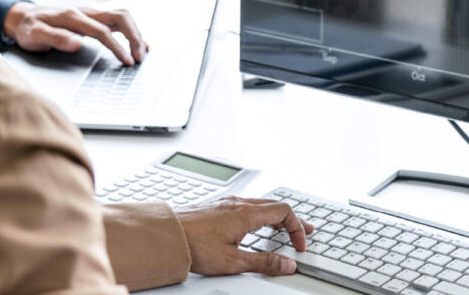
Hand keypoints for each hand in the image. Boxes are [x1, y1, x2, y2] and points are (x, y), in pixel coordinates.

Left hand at [2, 2, 148, 64]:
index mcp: (73, 16)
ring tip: (142, 52)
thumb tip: (77, 43)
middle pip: (120, 17)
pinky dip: (130, 30)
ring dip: (135, 33)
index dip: (117, 46)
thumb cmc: (28, 28)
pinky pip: (116, 20)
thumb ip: (55, 38)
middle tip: (140, 57)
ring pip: (121, 16)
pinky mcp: (92, 18)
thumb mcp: (34, 35)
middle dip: (134, 37)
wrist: (22, 17)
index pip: (102, 31)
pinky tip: (137, 42)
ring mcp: (90, 13)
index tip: (127, 61)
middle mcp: (85, 11)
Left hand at [176, 196, 314, 276]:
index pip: (284, 211)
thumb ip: (263, 263)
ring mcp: (226, 203)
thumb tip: (287, 265)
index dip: (297, 228)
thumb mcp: (233, 261)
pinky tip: (254, 225)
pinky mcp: (215, 206)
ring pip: (260, 204)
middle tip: (303, 233)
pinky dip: (259, 214)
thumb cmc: (193, 245)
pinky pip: (245, 205)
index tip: (299, 246)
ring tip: (282, 228)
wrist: (165, 235)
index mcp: (246, 213)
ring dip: (276, 216)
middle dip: (292, 220)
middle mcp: (238, 203)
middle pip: (275, 205)